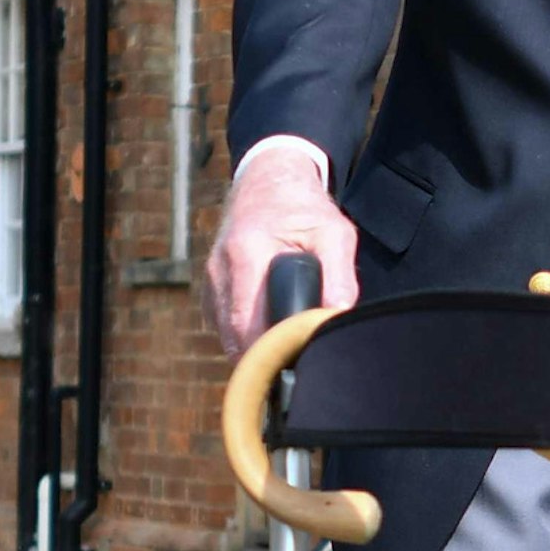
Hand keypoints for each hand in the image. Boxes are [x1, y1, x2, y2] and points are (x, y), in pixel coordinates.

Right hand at [206, 148, 360, 355]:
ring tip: (286, 350)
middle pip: (233, 336)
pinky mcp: (209, 288)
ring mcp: (209, 279)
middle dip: (262, 358)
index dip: (270, 351)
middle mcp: (219, 268)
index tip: (296, 365)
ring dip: (253, 348)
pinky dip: (245, 335)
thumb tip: (336, 318)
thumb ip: (340, 276)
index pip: (247, 323)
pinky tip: (270, 330)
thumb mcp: (334, 234)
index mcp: (246, 253)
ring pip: (226, 335)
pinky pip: (223, 325)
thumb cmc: (306, 209)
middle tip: (296, 368)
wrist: (269, 182)